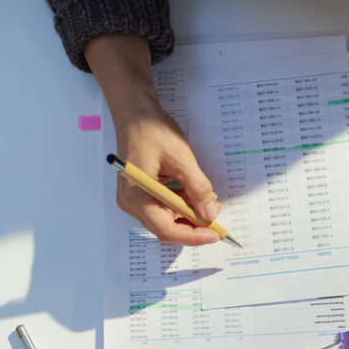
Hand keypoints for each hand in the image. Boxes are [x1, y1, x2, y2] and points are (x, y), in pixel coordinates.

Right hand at [84, 33, 221, 245]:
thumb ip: (197, 188)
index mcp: (136, 195)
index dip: (192, 235)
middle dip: (193, 226)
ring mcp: (135, 198)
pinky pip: (163, 207)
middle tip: (217, 218)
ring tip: (209, 201)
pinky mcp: (142, 192)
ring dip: (189, 215)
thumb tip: (209, 213)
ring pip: (166, 219)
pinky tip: (196, 195)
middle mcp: (131, 201)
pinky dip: (182, 205)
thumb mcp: (182, 159)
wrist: (136, 112)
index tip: (214, 233)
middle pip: (165, 228)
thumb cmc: (152, 130)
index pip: (165, 229)